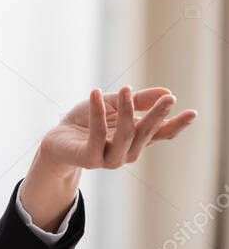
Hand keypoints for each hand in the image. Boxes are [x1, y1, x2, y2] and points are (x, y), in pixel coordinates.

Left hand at [18, 85, 197, 231]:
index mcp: (135, 139)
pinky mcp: (89, 159)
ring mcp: (108, 159)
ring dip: (127, 113)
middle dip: (157, 116)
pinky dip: (97, 115)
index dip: (176, 125)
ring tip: (125, 89)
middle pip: (145, 134)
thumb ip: (138, 101)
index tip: (192, 112)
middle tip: (169, 99)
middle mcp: (126, 152)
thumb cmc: (85, 122)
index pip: (160, 134)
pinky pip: (96, 136)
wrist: (56, 140)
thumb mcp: (112, 105)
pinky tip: (96, 94)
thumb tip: (166, 92)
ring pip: (124, 137)